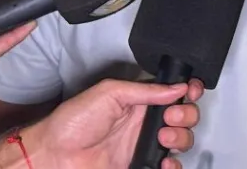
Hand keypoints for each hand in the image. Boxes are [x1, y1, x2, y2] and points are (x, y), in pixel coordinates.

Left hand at [30, 78, 204, 168]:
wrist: (55, 154)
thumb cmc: (74, 120)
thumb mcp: (110, 93)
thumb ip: (145, 90)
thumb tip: (177, 86)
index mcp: (139, 100)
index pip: (172, 93)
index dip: (188, 91)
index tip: (191, 91)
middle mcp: (144, 123)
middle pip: (183, 117)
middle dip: (186, 115)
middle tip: (170, 118)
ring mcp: (143, 146)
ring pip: (181, 142)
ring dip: (181, 138)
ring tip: (163, 137)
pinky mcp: (139, 166)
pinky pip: (167, 168)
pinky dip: (174, 166)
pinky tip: (166, 162)